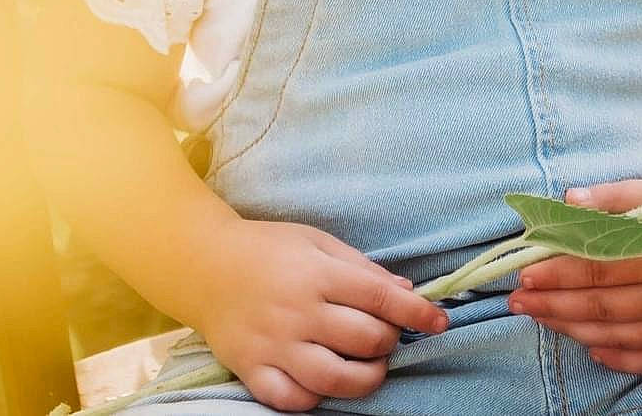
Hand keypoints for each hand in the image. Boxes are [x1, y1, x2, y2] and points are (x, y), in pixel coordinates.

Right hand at [193, 217, 448, 411]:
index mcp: (317, 274)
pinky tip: (324, 382)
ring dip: (365, 378)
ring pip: (334, 379)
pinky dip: (316, 399)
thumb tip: (407, 293)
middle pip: (364, 341)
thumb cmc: (266, 248)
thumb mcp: (316, 241)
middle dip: (389, 342)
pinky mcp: (251, 370)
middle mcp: (298, 312)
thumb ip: (362, 268)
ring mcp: (274, 345)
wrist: (202, 265)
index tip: (439, 321)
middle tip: (385, 336)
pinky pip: (292, 400)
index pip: (380, 298)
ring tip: (369, 367)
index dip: (417, 313)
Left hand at [508, 173, 641, 375]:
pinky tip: (592, 350)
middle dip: (553, 305)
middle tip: (515, 301)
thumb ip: (619, 198)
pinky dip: (617, 357)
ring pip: (617, 337)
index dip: (557, 271)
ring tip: (540, 318)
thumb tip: (567, 200)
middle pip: (600, 308)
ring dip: (573, 329)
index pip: (597, 269)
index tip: (523, 272)